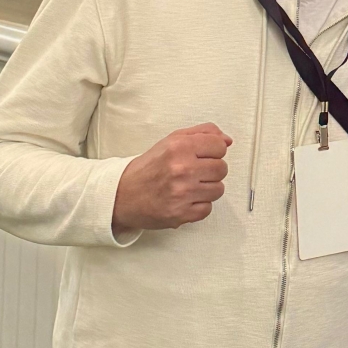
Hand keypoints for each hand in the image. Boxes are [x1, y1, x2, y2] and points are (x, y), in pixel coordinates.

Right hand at [112, 123, 231, 232]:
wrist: (121, 195)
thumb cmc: (147, 169)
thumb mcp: (171, 141)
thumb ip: (202, 134)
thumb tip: (227, 140)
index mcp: (179, 147)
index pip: (220, 145)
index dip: (214, 151)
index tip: (203, 155)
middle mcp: (182, 169)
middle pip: (222, 168)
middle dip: (211, 170)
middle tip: (194, 172)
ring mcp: (182, 193)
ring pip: (219, 189)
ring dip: (206, 188)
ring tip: (188, 186)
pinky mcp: (181, 214)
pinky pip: (207, 208)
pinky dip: (198, 205)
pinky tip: (185, 199)